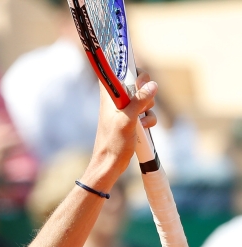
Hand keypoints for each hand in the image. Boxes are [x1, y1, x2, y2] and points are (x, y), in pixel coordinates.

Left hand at [84, 73, 157, 189]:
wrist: (109, 164)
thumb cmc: (112, 143)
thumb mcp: (127, 120)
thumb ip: (139, 101)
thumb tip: (152, 85)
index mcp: (109, 95)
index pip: (114, 69)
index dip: (125, 65)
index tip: (134, 71)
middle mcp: (116, 99)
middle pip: (136, 81)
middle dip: (145, 89)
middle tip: (143, 101)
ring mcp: (125, 110)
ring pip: (145, 97)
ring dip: (148, 107)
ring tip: (141, 119)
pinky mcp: (132, 120)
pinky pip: (147, 112)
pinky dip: (149, 119)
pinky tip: (144, 128)